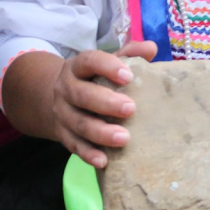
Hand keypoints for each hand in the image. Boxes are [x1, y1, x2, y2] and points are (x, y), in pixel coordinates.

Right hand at [49, 40, 156, 168]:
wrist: (58, 99)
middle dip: (106, 102)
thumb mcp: (107, 64)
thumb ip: (129, 54)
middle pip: (81, 95)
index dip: (107, 67)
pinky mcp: (63, 134)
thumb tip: (151, 48)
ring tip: (123, 138)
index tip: (128, 76)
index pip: (89, 61)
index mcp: (78, 67)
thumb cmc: (94, 80)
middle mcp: (65, 88)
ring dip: (100, 132)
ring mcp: (62, 113)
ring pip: (78, 123)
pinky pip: (73, 145)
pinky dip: (88, 154)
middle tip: (131, 109)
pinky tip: (103, 161)